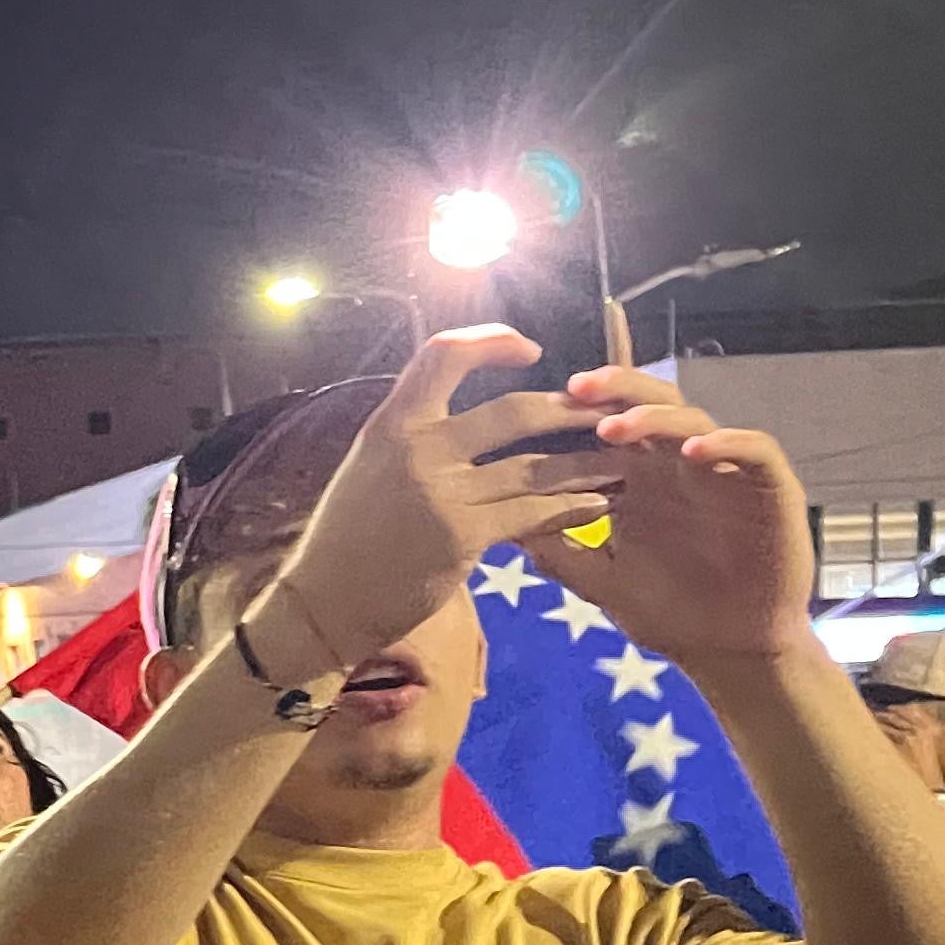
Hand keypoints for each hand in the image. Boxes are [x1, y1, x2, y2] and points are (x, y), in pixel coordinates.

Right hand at [258, 328, 621, 673]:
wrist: (323, 604)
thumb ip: (414, 435)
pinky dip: (571, 507)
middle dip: (570, 411)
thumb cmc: (348, 538)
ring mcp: (440, 493)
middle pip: (512, 411)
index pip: (444, 355)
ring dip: (587, 464)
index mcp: (391, 424)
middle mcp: (416, 450)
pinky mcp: (462, 537)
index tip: (528, 348)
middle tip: (606, 414)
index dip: (492, 340)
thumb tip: (459, 409)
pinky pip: (532, 514)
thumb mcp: (370, 467)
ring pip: (534, 467)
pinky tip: (597, 504)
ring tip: (622, 462)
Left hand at [520, 366, 819, 666]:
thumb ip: (558, 550)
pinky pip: (755, 450)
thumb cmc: (667, 611)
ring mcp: (725, 472)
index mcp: (638, 480)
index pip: (606, 427)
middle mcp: (679, 466)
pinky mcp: (770, 488)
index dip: (574, 413)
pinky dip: (726, 444)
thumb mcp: (600, 580)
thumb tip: (501, 521)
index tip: (531, 408)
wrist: (729, 649)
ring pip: (694, 420)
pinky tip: (693, 453)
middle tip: (574, 386)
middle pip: (648, 406)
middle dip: (614, 390)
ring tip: (613, 428)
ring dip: (654, 418)